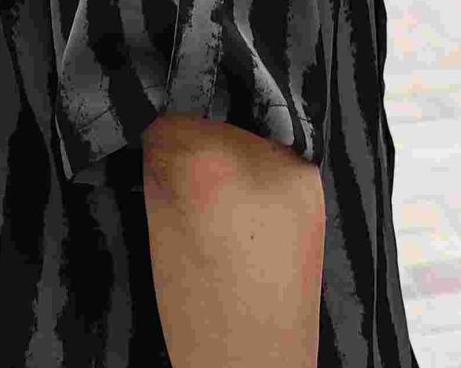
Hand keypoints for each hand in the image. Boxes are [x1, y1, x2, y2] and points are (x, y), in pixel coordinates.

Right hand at [142, 115, 323, 367]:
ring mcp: (292, 165)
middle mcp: (256, 154)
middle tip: (177, 166)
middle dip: (190, 133)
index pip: (168, 116)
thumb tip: (159, 128)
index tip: (145, 139)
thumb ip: (161, 170)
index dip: (151, 127)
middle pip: (209, 115)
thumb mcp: (158, 233)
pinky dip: (255, 160)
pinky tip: (241, 192)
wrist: (258, 356)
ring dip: (225, 143)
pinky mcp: (315, 180)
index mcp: (205, 169)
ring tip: (213, 187)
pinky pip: (277, 149)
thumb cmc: (197, 309)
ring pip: (245, 128)